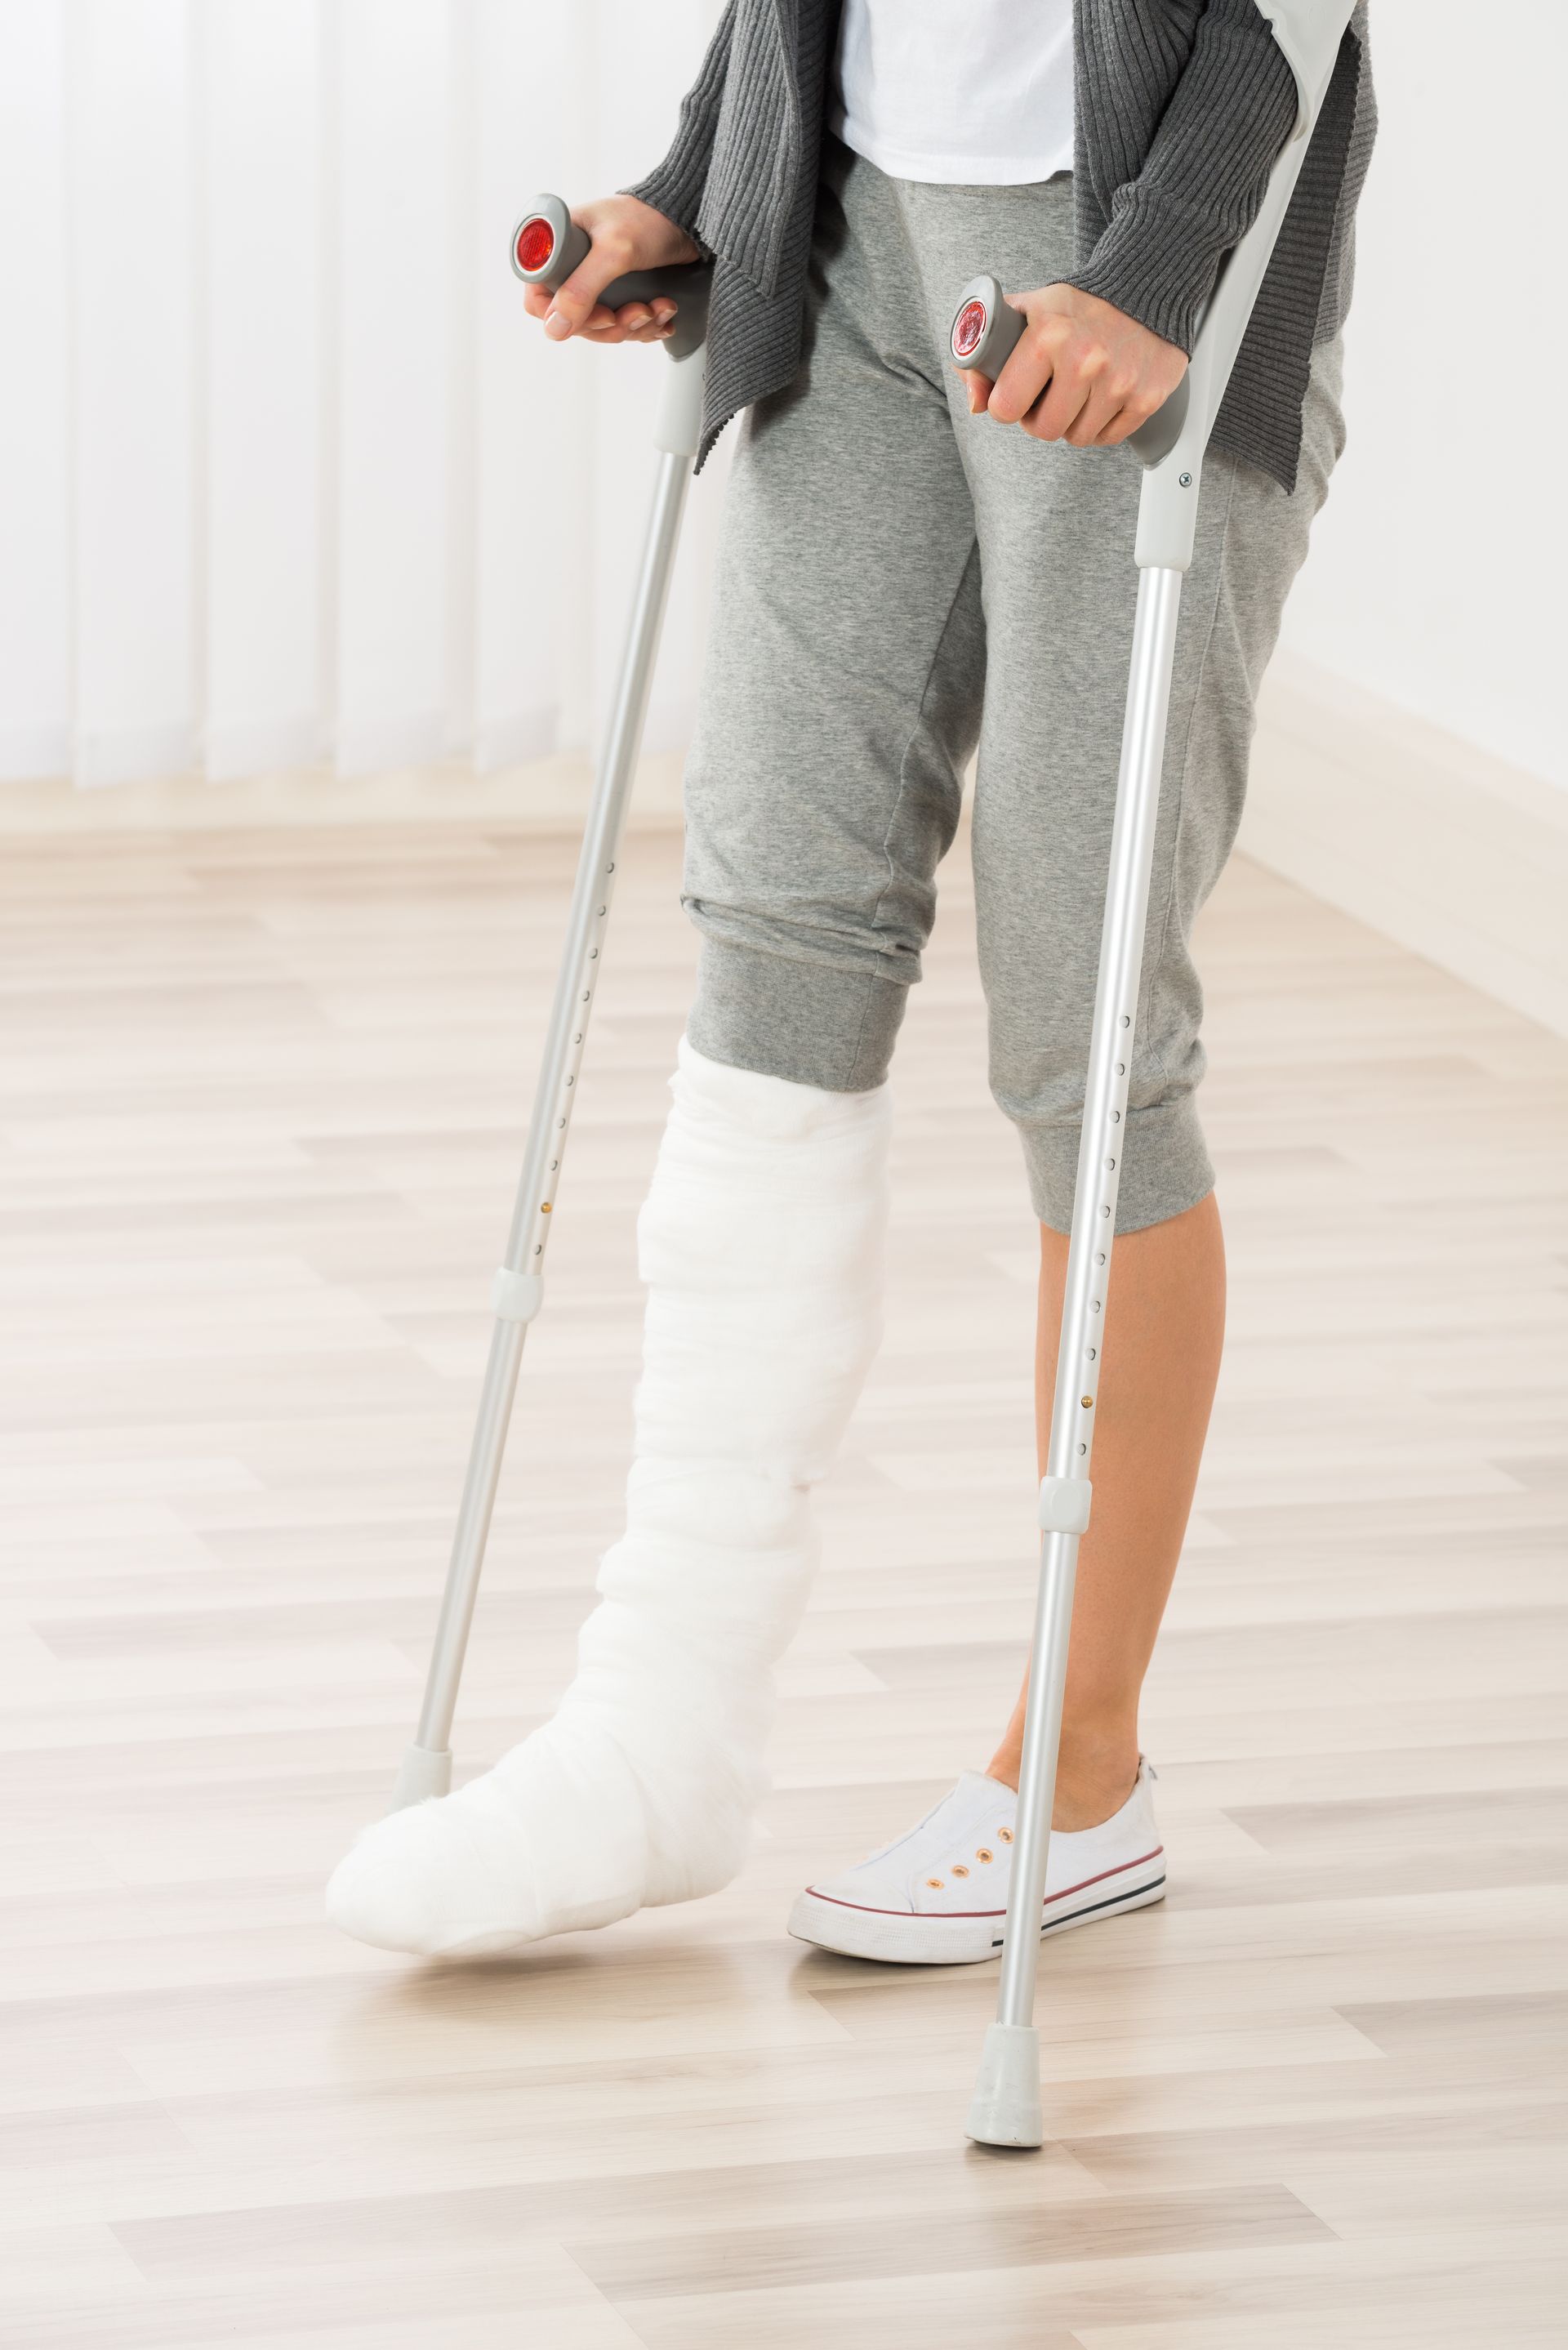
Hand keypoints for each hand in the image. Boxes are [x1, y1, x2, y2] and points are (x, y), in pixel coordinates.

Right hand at [520, 195, 699, 346]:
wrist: (688, 216)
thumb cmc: (648, 219)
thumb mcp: (613, 252)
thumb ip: (581, 290)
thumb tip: (554, 329)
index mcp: (557, 248)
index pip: (539, 299)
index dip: (566, 318)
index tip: (603, 314)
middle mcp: (573, 266)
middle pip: (575, 321)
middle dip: (613, 326)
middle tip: (639, 312)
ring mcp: (596, 280)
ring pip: (603, 328)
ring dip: (635, 327)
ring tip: (659, 309)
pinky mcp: (620, 291)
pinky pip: (625, 325)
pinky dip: (646, 326)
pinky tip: (663, 313)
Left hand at [959, 284, 1186, 447]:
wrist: (1145, 287)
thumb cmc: (1078, 305)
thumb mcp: (1025, 313)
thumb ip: (986, 355)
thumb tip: (977, 404)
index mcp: (1048, 336)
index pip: (1006, 407)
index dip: (1006, 404)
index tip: (1015, 393)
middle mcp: (1085, 360)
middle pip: (1044, 430)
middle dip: (1040, 418)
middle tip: (1048, 395)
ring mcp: (1119, 381)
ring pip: (1077, 438)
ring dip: (1072, 422)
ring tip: (1077, 392)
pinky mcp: (1146, 397)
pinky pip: (1109, 438)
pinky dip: (1101, 425)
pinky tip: (1102, 396)